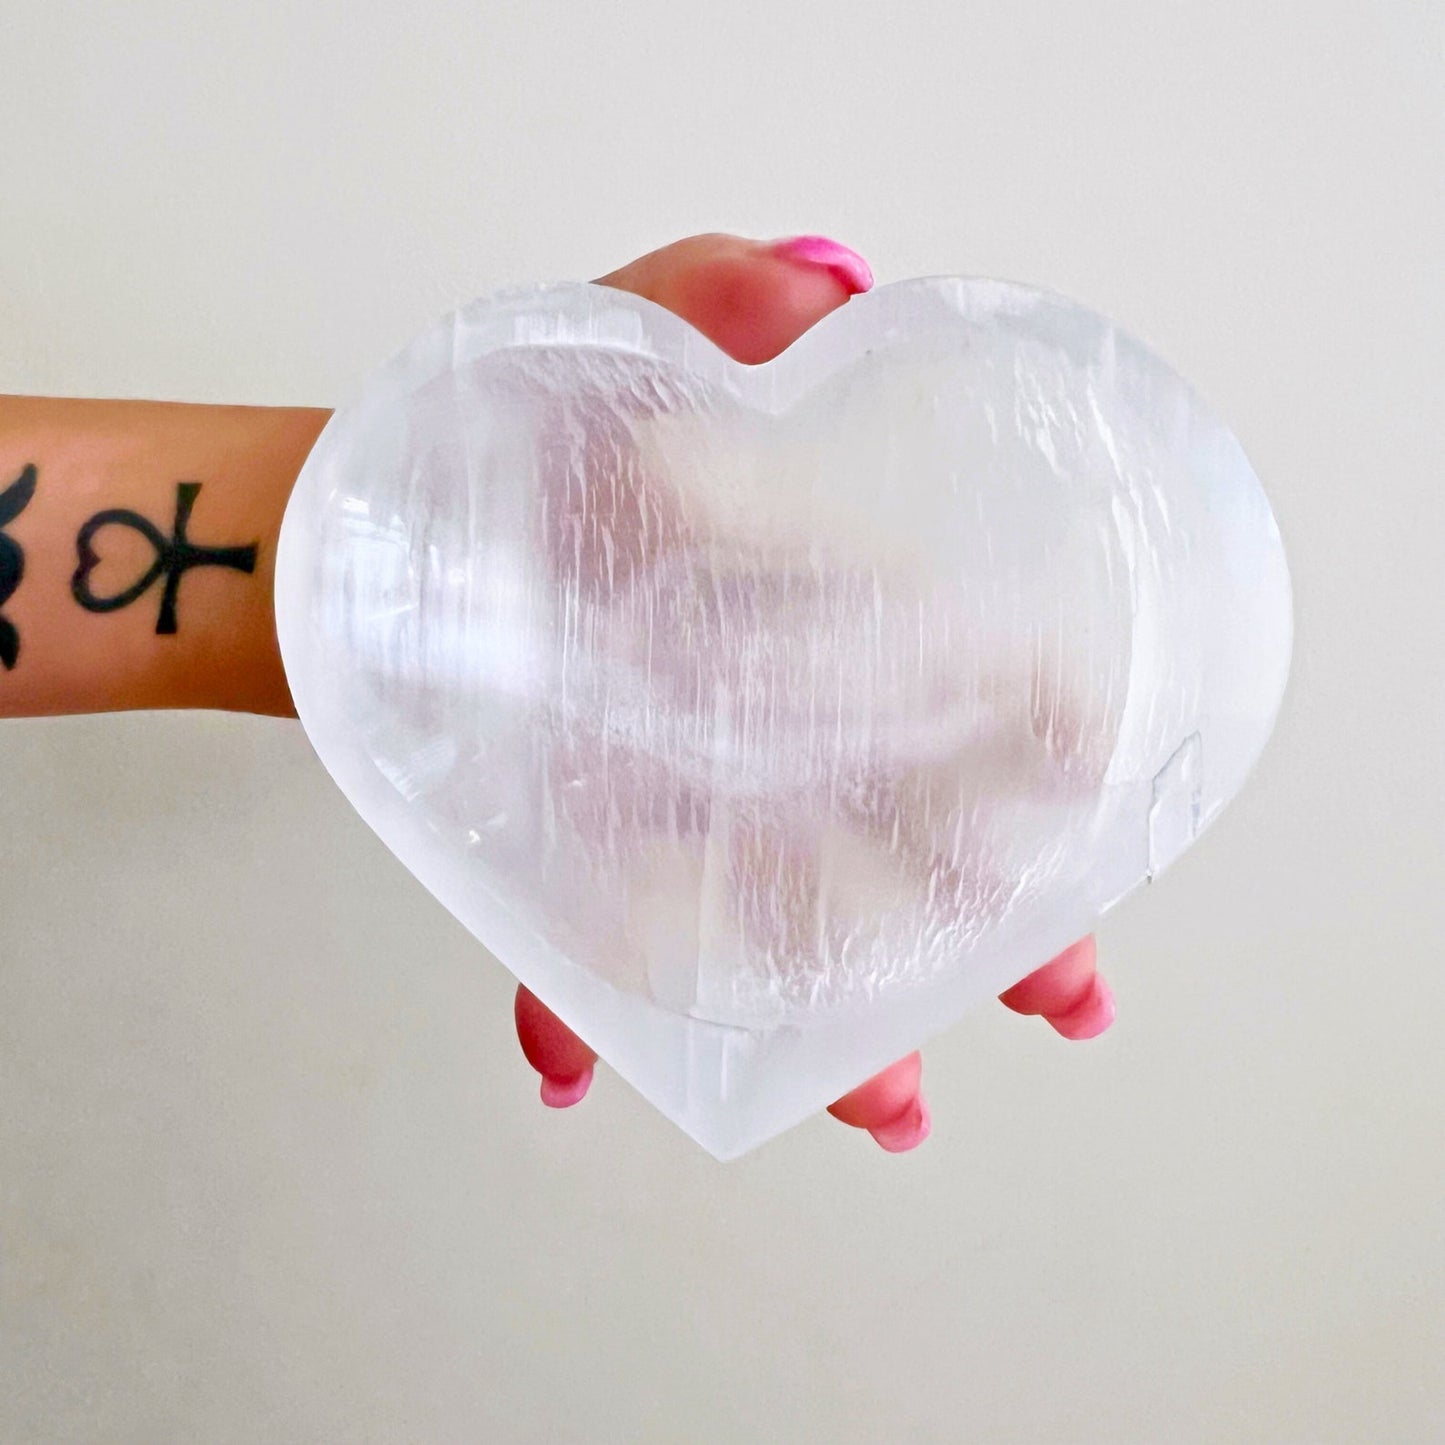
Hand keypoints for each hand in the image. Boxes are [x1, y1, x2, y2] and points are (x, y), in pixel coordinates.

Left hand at [512, 234, 1115, 1152]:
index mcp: (815, 629)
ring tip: (890, 1096)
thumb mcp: (632, 337)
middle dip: (992, 934)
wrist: (387, 510)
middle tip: (1058, 999)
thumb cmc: (530, 432)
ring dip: (842, 1025)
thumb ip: (719, 295)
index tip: (1099, 816)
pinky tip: (579, 1071)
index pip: (968, 708)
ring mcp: (672, 808)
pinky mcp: (561, 853)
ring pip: (779, 934)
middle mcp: (768, 734)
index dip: (1049, 766)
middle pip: (907, 847)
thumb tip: (816, 285)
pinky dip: (575, 1015)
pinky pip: (575, 955)